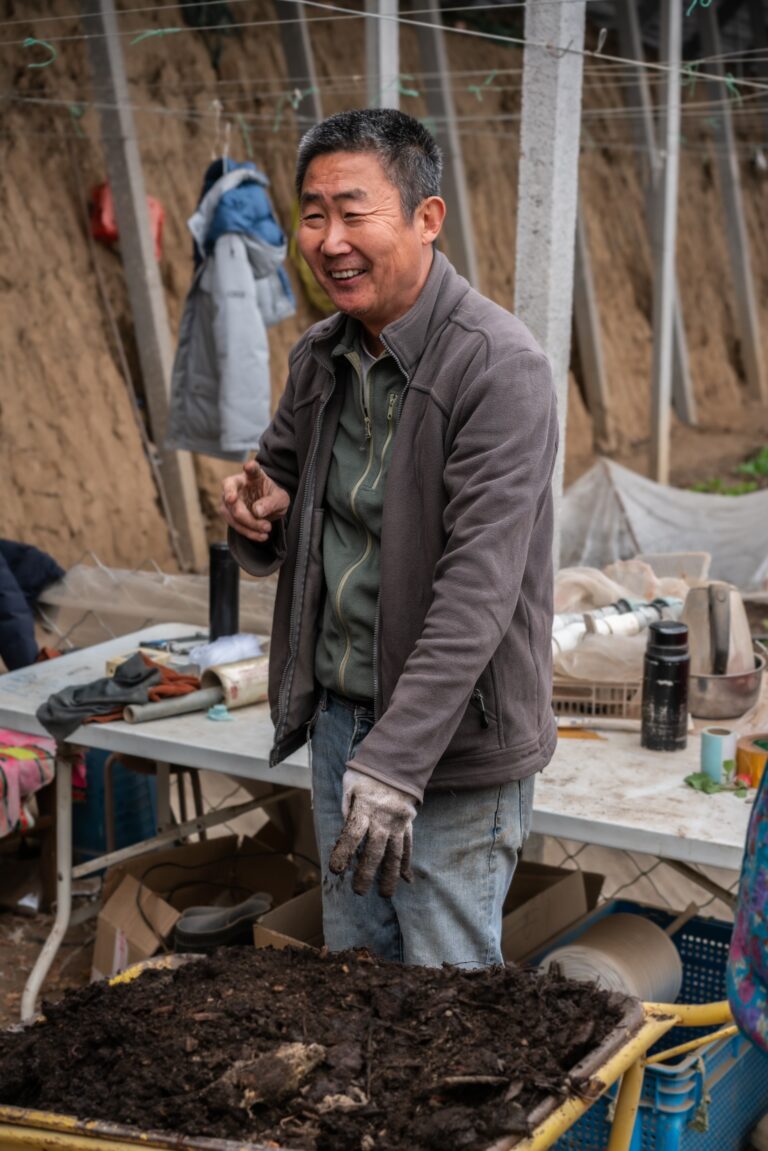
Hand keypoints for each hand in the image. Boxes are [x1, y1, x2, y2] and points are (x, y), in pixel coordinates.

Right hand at [219, 460, 289, 542]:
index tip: (249, 467)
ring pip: (231, 513)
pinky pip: (234, 524)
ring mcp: (229, 498)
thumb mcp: (280, 500)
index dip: (250, 467)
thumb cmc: (273, 498)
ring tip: (266, 531)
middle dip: (246, 515)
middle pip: (231, 495)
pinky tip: (262, 536)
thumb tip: (256, 511)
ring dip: (248, 526)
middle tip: (267, 526)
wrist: (268, 508)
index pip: (251, 469)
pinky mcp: (228, 512)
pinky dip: (248, 532)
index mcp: (253, 475)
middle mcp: (237, 483)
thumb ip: (271, 503)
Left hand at [329, 769, 416, 897]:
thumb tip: (346, 833)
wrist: (397, 760)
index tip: (337, 870)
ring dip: (390, 875)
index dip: (344, 853)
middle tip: (359, 892)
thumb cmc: (366, 774)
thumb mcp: (349, 785)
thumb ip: (347, 809)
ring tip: (385, 894)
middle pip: (375, 850)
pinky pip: (408, 846)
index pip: (353, 834)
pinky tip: (405, 879)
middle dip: (366, 873)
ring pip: (395, 854)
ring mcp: (398, 823)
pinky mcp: (408, 824)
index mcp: (365, 807)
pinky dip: (407, 863)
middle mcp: (383, 818)